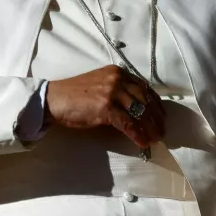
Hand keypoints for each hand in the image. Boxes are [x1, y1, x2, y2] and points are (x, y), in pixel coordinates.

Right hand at [45, 65, 164, 148]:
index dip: (155, 102)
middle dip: (156, 117)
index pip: (144, 87)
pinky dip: (137, 134)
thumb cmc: (74, 95)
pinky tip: (142, 142)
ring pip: (139, 112)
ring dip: (150, 128)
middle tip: (162, 131)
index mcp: (117, 72)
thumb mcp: (100, 85)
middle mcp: (117, 79)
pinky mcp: (106, 107)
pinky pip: (128, 123)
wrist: (53, 99)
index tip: (161, 115)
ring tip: (155, 139)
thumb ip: (117, 91)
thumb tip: (136, 110)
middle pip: (145, 99)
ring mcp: (112, 92)